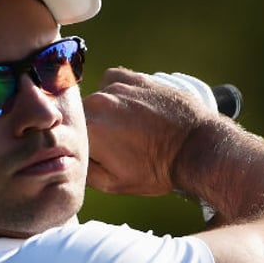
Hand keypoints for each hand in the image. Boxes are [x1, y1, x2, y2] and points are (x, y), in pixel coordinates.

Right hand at [82, 67, 220, 195]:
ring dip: (104, 111)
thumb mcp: (114, 185)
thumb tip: (71, 162)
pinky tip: (128, 105)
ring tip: (126, 127)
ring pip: (95, 99)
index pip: (66, 138)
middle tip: (112, 143)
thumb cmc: (158, 170)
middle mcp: (98, 104)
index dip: (78, 147)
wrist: (197, 148)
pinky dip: (115, 91)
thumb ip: (84, 172)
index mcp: (89, 132)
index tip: (93, 155)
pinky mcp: (135, 78)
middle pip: (80, 117)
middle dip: (91, 129)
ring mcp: (117, 88)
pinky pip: (112, 80)